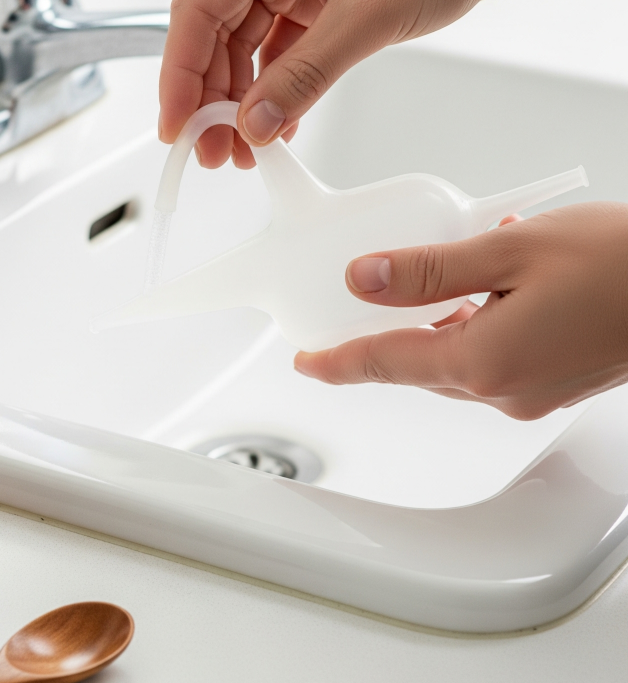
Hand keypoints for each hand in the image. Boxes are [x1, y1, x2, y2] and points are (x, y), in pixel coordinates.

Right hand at [159, 0, 479, 168]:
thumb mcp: (364, 18)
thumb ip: (306, 75)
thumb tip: (259, 124)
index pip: (195, 16)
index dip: (179, 77)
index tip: (177, 128)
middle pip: (214, 37)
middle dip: (212, 100)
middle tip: (216, 152)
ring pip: (244, 48)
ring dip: (243, 102)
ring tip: (248, 150)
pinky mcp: (315, 1)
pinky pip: (280, 49)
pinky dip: (278, 89)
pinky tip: (280, 124)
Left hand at [293, 203, 627, 419]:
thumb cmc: (623, 264)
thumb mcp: (511, 250)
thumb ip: (429, 270)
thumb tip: (364, 279)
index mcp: (483, 362)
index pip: (383, 364)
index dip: (336, 362)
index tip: (303, 362)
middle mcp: (502, 390)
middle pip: (415, 364)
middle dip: (387, 331)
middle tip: (366, 294)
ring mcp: (530, 393)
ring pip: (453, 359)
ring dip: (439, 320)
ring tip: (450, 268)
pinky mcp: (552, 385)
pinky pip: (491, 357)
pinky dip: (476, 324)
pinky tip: (493, 283)